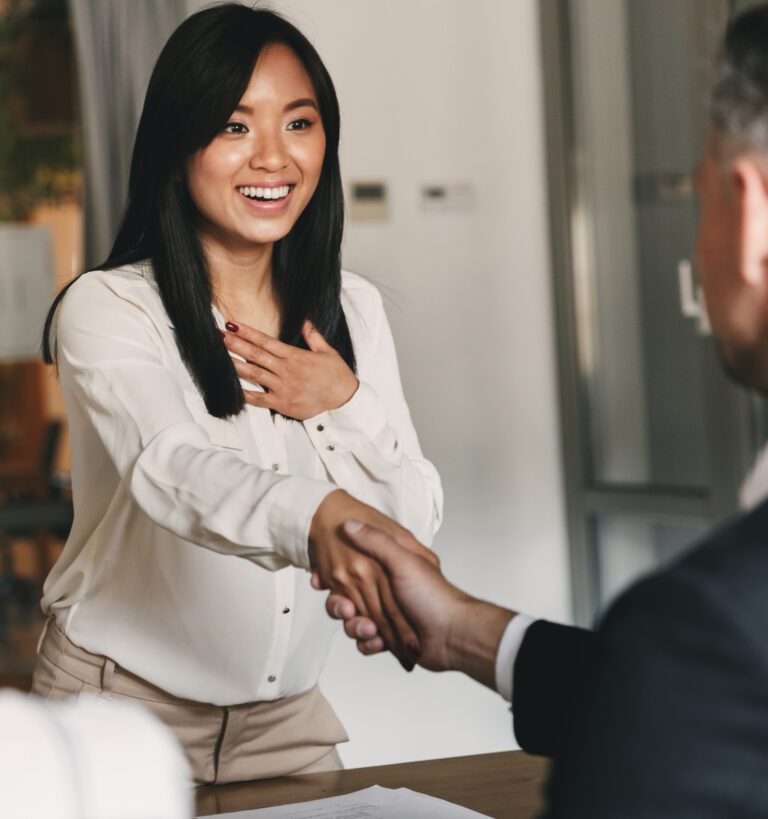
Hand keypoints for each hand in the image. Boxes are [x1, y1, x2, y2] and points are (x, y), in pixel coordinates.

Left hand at [222, 320, 358, 419]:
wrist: (344, 400)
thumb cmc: (337, 377)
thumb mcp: (327, 351)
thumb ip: (313, 335)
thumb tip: (305, 321)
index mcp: (295, 356)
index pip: (266, 341)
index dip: (248, 333)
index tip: (233, 325)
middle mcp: (286, 371)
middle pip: (256, 355)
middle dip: (236, 345)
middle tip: (220, 336)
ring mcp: (283, 388)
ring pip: (254, 374)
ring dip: (236, 364)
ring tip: (220, 357)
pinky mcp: (282, 403)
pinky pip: (259, 399)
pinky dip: (244, 394)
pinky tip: (232, 388)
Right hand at [309, 490, 437, 669]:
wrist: (454, 633)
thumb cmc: (433, 594)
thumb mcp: (404, 560)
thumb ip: (377, 542)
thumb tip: (351, 524)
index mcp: (387, 570)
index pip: (352, 570)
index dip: (333, 576)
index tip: (320, 579)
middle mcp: (386, 591)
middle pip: (349, 598)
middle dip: (342, 607)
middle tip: (345, 610)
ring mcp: (387, 616)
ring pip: (354, 621)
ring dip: (355, 628)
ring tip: (366, 629)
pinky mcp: (389, 640)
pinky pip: (366, 642)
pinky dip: (367, 644)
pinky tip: (375, 643)